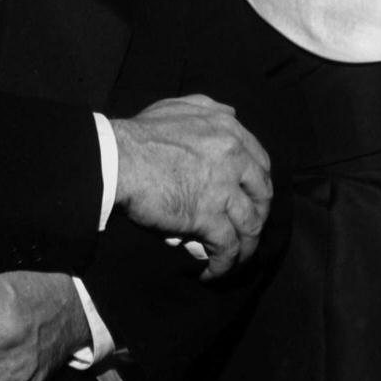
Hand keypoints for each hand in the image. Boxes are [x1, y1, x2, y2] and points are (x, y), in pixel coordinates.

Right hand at [112, 94, 271, 279]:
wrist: (117, 159)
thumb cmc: (141, 134)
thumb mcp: (180, 107)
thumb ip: (209, 109)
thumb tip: (231, 114)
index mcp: (229, 130)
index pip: (261, 162)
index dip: (259, 184)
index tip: (251, 198)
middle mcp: (234, 157)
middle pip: (263, 194)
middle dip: (259, 215)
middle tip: (246, 230)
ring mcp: (223, 187)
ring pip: (251, 224)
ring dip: (246, 247)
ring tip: (235, 259)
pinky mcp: (207, 216)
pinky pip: (227, 247)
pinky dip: (224, 265)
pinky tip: (213, 273)